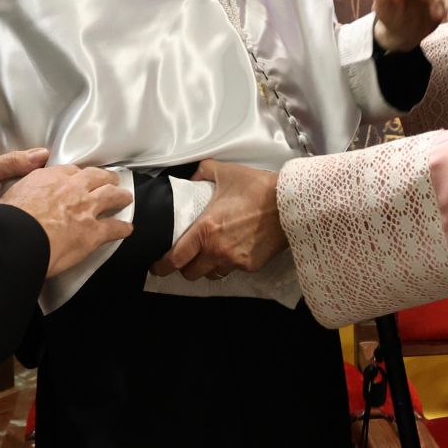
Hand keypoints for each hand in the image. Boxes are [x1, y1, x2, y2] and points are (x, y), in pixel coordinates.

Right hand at [0, 165, 133, 277]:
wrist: (15, 239)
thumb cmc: (7, 221)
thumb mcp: (8, 195)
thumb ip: (22, 192)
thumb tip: (19, 199)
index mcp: (49, 178)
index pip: (70, 171)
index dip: (78, 175)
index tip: (80, 178)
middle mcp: (71, 188)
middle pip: (96, 176)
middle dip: (105, 178)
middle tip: (109, 180)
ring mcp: (85, 208)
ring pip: (111, 195)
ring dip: (120, 195)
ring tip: (125, 197)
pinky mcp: (93, 231)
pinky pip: (114, 227)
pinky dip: (122, 228)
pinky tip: (127, 229)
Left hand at [151, 159, 286, 280]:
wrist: (289, 202)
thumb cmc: (257, 187)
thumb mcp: (225, 172)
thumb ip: (202, 172)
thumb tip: (191, 177)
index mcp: (205, 229)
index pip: (175, 258)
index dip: (162, 266)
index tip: (157, 267)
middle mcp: (217, 250)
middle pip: (190, 273)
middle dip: (185, 267)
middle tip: (186, 258)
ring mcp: (235, 260)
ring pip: (212, 275)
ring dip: (207, 267)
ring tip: (211, 255)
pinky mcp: (251, 266)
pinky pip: (233, 270)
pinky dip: (230, 264)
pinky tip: (235, 250)